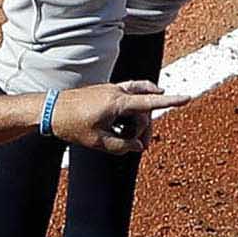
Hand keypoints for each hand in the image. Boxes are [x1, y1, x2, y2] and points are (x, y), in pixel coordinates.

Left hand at [49, 79, 165, 154]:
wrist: (49, 109)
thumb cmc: (71, 124)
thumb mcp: (98, 142)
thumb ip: (122, 146)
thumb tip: (137, 146)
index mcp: (117, 102)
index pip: (151, 101)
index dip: (171, 101)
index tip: (188, 98)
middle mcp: (117, 92)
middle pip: (144, 107)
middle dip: (145, 127)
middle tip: (140, 146)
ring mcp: (111, 90)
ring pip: (137, 100)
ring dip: (138, 117)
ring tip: (128, 136)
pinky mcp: (105, 92)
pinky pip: (126, 98)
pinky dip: (130, 110)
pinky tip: (123, 122)